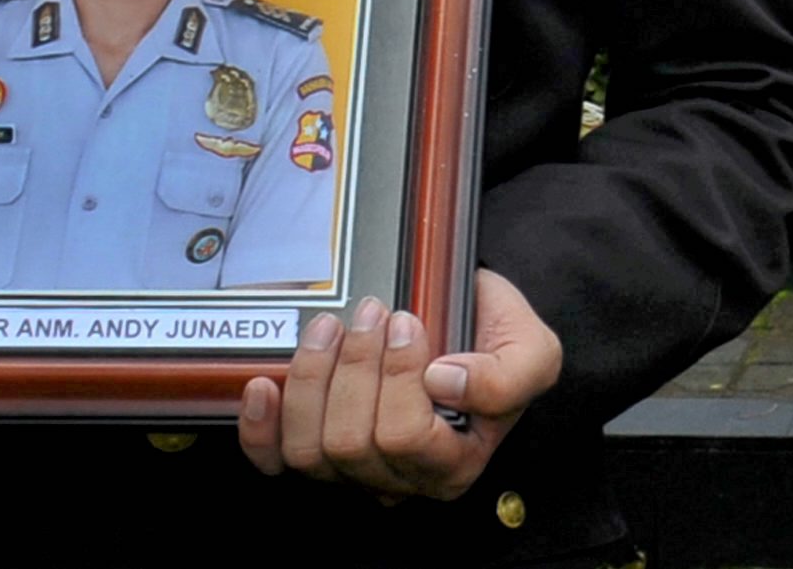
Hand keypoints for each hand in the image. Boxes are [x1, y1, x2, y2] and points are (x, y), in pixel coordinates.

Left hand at [241, 272, 561, 502]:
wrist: (467, 318)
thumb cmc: (496, 338)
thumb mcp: (531, 351)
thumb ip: (506, 377)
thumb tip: (444, 380)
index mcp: (454, 463)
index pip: (405, 437)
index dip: (397, 377)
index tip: (408, 321)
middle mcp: (400, 479)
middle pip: (351, 444)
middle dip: (355, 367)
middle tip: (371, 313)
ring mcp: (351, 468)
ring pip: (308, 450)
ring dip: (313, 379)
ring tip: (332, 327)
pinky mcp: (313, 449)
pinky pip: (272, 459)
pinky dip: (261, 426)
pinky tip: (265, 386)